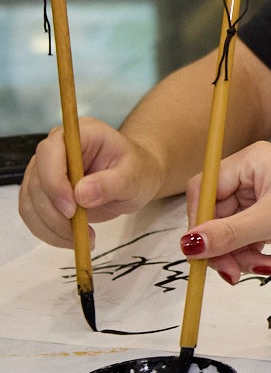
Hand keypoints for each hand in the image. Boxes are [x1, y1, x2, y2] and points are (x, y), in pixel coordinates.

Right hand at [18, 119, 167, 247]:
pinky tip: (72, 239)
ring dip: (51, 226)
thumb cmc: (137, 171)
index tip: (72, 209)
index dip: (55, 181)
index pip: (50, 152)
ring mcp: (44, 169)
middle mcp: (55, 147)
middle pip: (37, 181)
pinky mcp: (41, 190)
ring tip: (82, 238)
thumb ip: (111, 183)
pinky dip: (48, 231)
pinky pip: (33, 214)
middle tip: (81, 232)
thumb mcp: (135, 177)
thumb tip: (81, 194)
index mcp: (80, 133)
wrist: (134, 179)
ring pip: (30, 201)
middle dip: (55, 213)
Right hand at [181, 141, 270, 267]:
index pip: (204, 189)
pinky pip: (247, 241)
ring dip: (241, 256)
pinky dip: (255, 256)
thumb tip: (188, 244)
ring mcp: (263, 200)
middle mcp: (253, 177)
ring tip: (266, 266)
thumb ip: (228, 233)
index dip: (199, 220)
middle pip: (214, 216)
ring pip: (229, 233)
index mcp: (251, 162)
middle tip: (232, 272)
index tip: (201, 248)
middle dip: (223, 246)